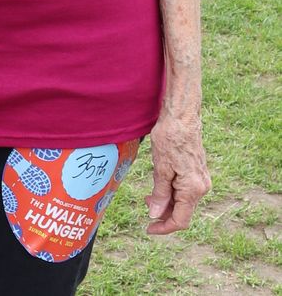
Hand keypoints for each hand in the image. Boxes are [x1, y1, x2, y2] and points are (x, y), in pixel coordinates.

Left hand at [145, 107, 209, 233]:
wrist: (182, 117)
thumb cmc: (170, 139)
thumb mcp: (161, 168)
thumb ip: (160, 194)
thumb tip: (155, 214)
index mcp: (193, 190)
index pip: (180, 220)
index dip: (164, 227)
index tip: (149, 229)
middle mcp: (202, 188)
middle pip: (182, 211)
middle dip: (163, 213)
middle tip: (144, 204)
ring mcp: (201, 180)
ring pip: (183, 200)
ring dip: (166, 202)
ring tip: (148, 195)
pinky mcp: (197, 172)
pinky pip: (185, 190)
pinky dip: (172, 192)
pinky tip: (160, 185)